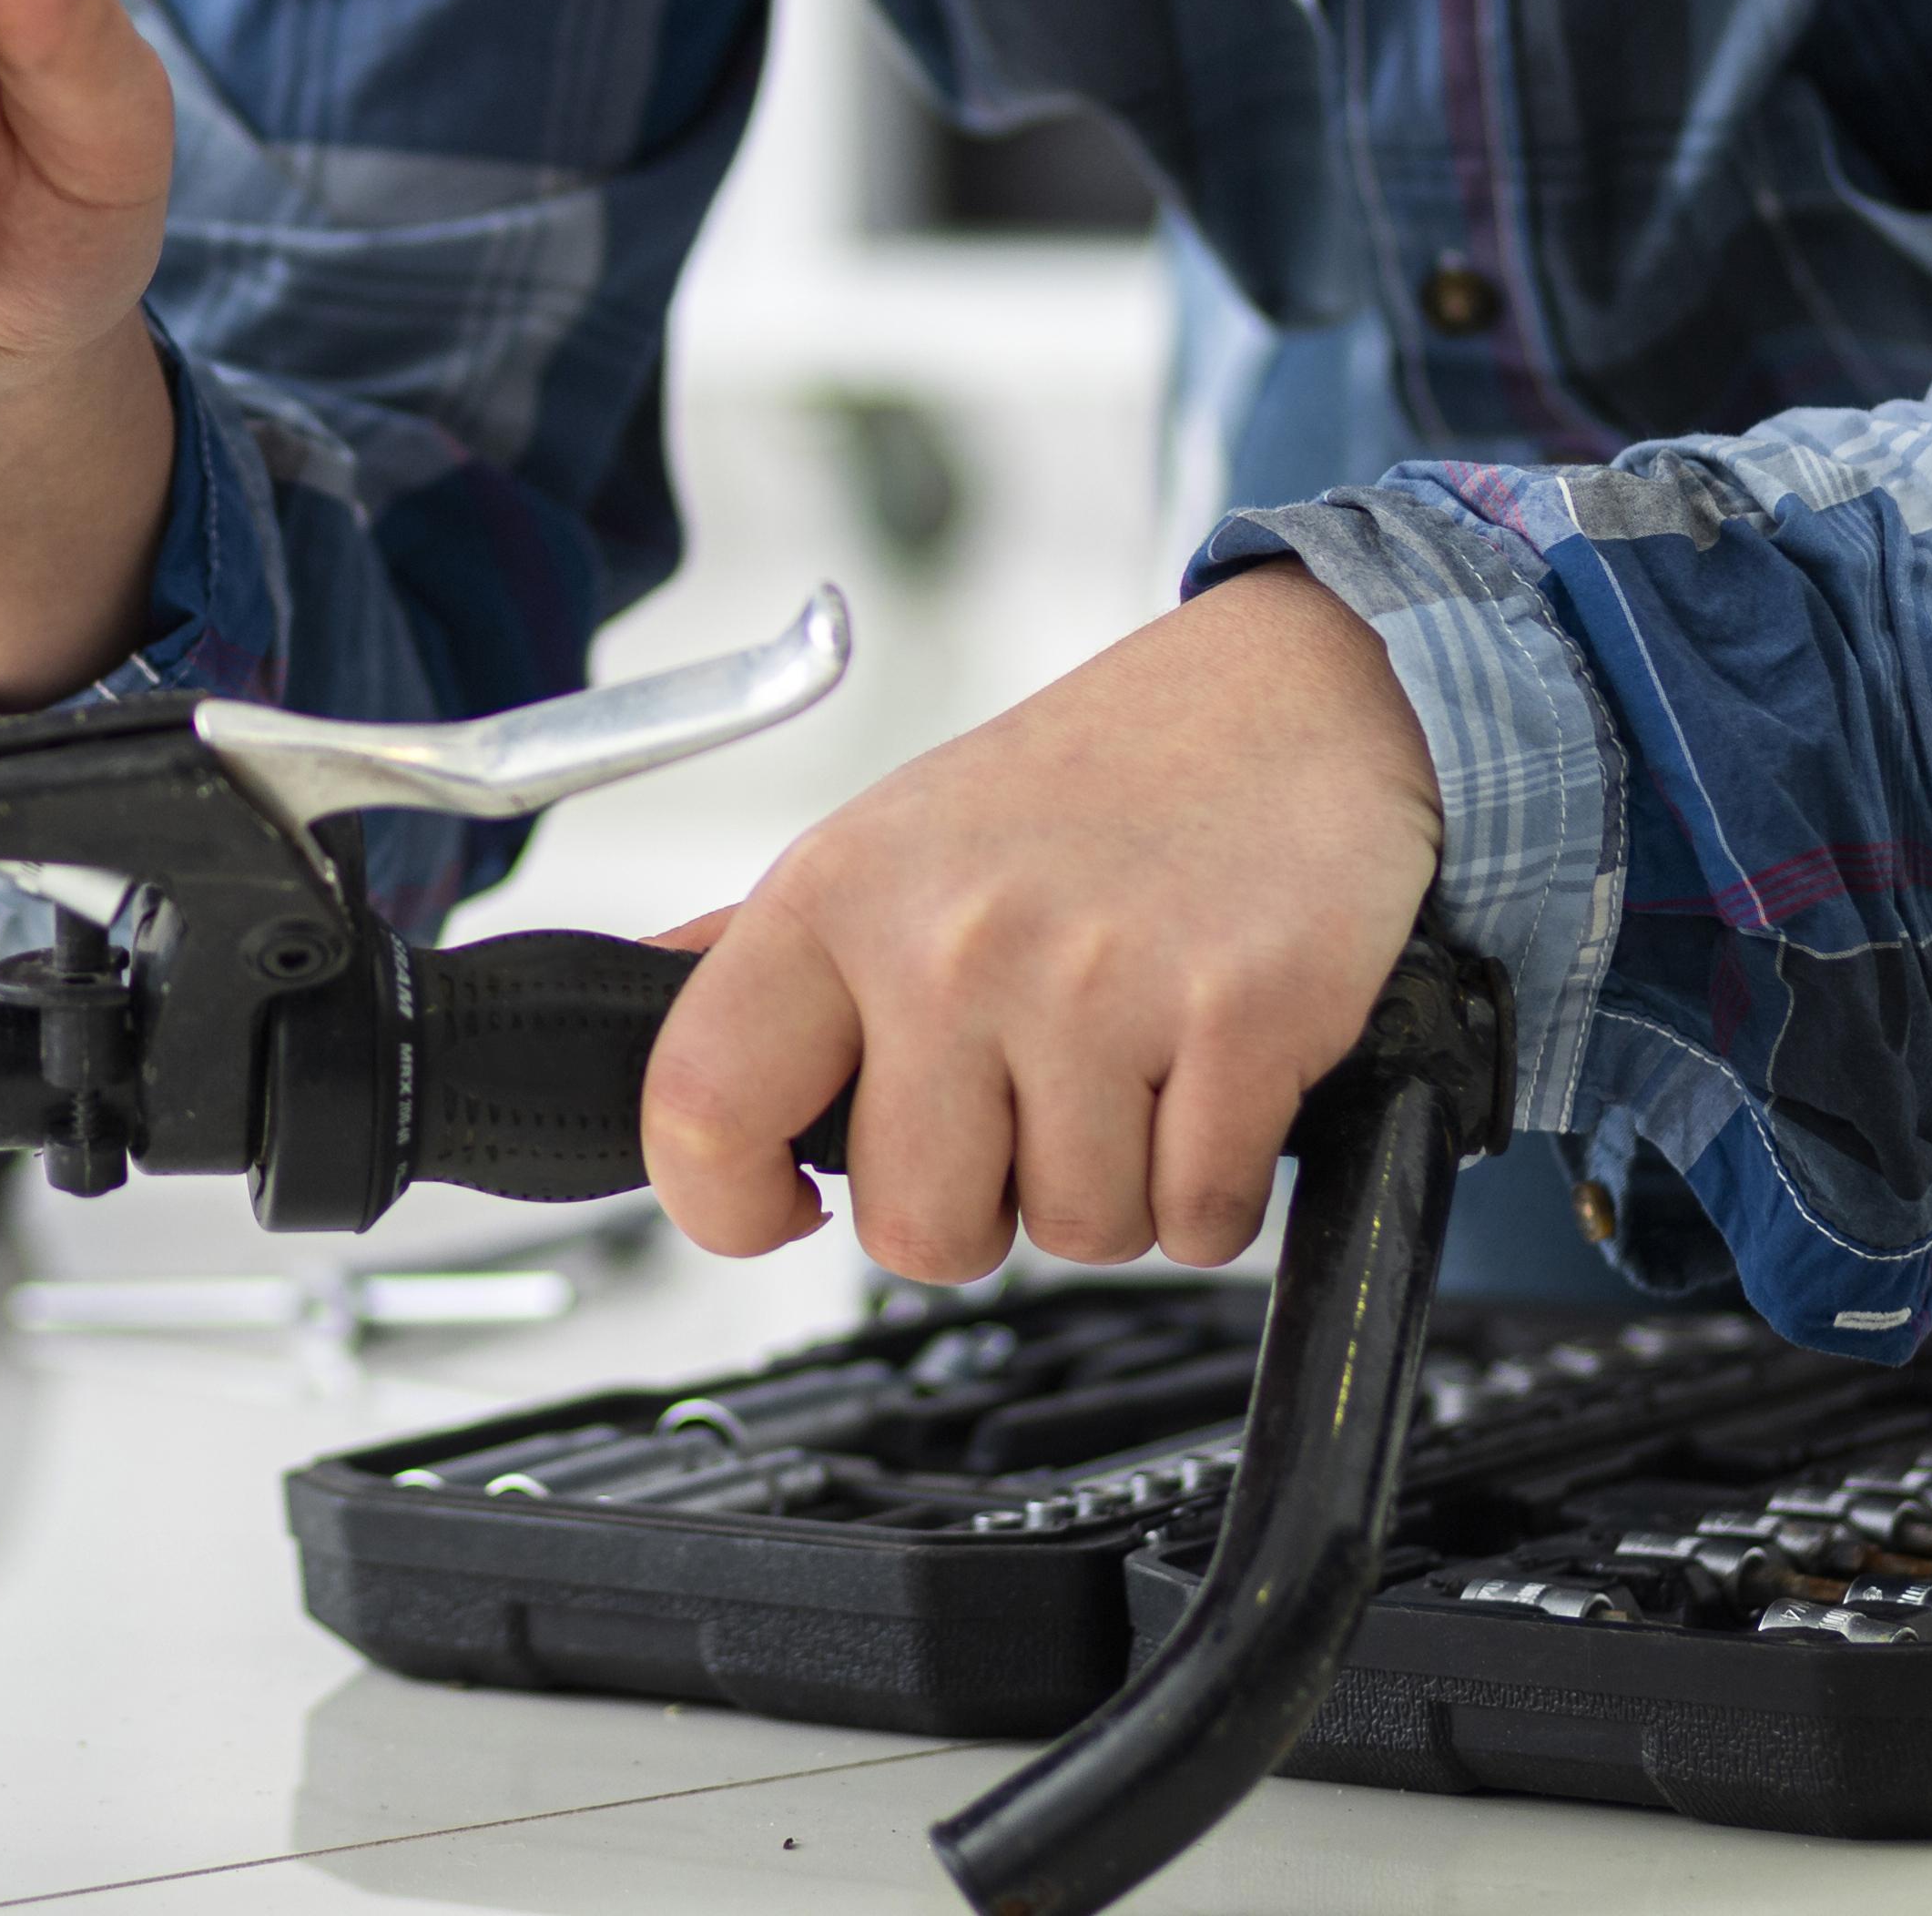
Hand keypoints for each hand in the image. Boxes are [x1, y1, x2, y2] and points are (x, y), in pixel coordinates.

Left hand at [641, 567, 1443, 1278]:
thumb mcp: (889, 841)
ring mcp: (1097, 986)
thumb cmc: (1087, 789)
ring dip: (1112, 1187)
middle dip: (980, 1207)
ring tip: (1130, 1062)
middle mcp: (952, 940)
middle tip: (1026, 1105)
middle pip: (917, 1234)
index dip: (727, 1203)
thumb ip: (760, 949)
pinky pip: (1196, 1220)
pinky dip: (1212, 1186)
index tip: (785, 1206)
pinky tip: (1209, 1079)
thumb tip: (635, 1006)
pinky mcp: (1238, 1024)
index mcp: (838, 895)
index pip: (701, 1105)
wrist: (1296, 697)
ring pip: (1072, 1234)